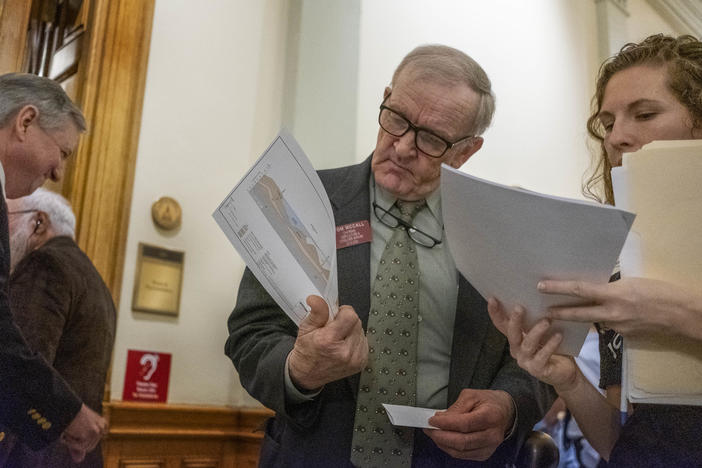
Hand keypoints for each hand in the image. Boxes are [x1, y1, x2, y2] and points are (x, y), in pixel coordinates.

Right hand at [60, 404, 106, 461]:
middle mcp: (102, 426)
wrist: (64, 406)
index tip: (75, 433)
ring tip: (68, 430)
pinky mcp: (92, 433)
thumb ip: (78, 446)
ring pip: (84, 447)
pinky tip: (67, 433)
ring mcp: (98, 430)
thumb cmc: (67, 416)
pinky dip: (70, 442)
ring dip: (73, 442)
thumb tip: (79, 460)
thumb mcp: (75, 432)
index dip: (83, 440)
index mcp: (101, 423)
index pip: (94, 441)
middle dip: (78, 442)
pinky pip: (79, 446)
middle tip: (69, 432)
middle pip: (90, 446)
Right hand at [288, 295, 367, 389]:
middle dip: (346, 321)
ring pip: (361, 331)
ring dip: (351, 331)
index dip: (343, 312)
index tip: (335, 316)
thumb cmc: (306, 352)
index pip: (350, 315)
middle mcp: (344, 352)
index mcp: (329, 341)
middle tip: (333, 329)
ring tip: (338, 338)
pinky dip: (355, 340)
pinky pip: (364, 341)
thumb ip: (316, 312)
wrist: (308, 374)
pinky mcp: (361, 362)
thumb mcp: (305, 329)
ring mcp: (355, 359)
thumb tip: (317, 299)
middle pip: (357, 322)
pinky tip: (344, 345)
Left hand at [425, 389, 514, 460]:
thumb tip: (441, 418)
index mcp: (491, 416)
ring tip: (434, 433)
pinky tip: (444, 440)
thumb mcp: (471, 396)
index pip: (464, 424)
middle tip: (429, 429)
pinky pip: (463, 455)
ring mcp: (489, 447)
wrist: (505, 412)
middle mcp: (492, 435)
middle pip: (462, 442)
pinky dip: (450, 448)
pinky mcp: (484, 454)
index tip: (432, 421)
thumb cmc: (489, 402)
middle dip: (440, 436)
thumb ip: (456, 407)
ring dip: (443, 444)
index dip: (445, 424)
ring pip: (461, 451)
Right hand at [487, 298, 577, 391]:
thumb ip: (534, 319)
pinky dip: (550, 345)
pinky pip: (542, 356)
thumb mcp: (541, 331)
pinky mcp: (537, 369)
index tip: (492, 299)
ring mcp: (526, 361)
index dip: (495, 313)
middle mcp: (516, 349)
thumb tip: (535, 297)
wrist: (564, 371)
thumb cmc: (553, 347)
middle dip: (514, 320)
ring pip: (527, 344)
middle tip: (519, 307)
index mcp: (515, 338)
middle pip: (512, 334)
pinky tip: (558, 335)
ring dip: (536, 331)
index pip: (501, 324)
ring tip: (546, 321)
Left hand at [540, 277, 701, 338]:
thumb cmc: (661, 291)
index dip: (558, 288)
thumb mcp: (633, 283)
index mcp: (614, 294)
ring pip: (595, 320)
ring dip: (586, 315)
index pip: (579, 290)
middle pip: (579, 313)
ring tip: (576, 309)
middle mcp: (613, 312)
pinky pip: (609, 325)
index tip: (542, 286)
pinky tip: (614, 315)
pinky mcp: (625, 335)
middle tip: (544, 311)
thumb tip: (597, 289)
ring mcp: (618, 326)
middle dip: (560, 312)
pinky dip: (606, 320)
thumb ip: (612, 288)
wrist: (683, 314)